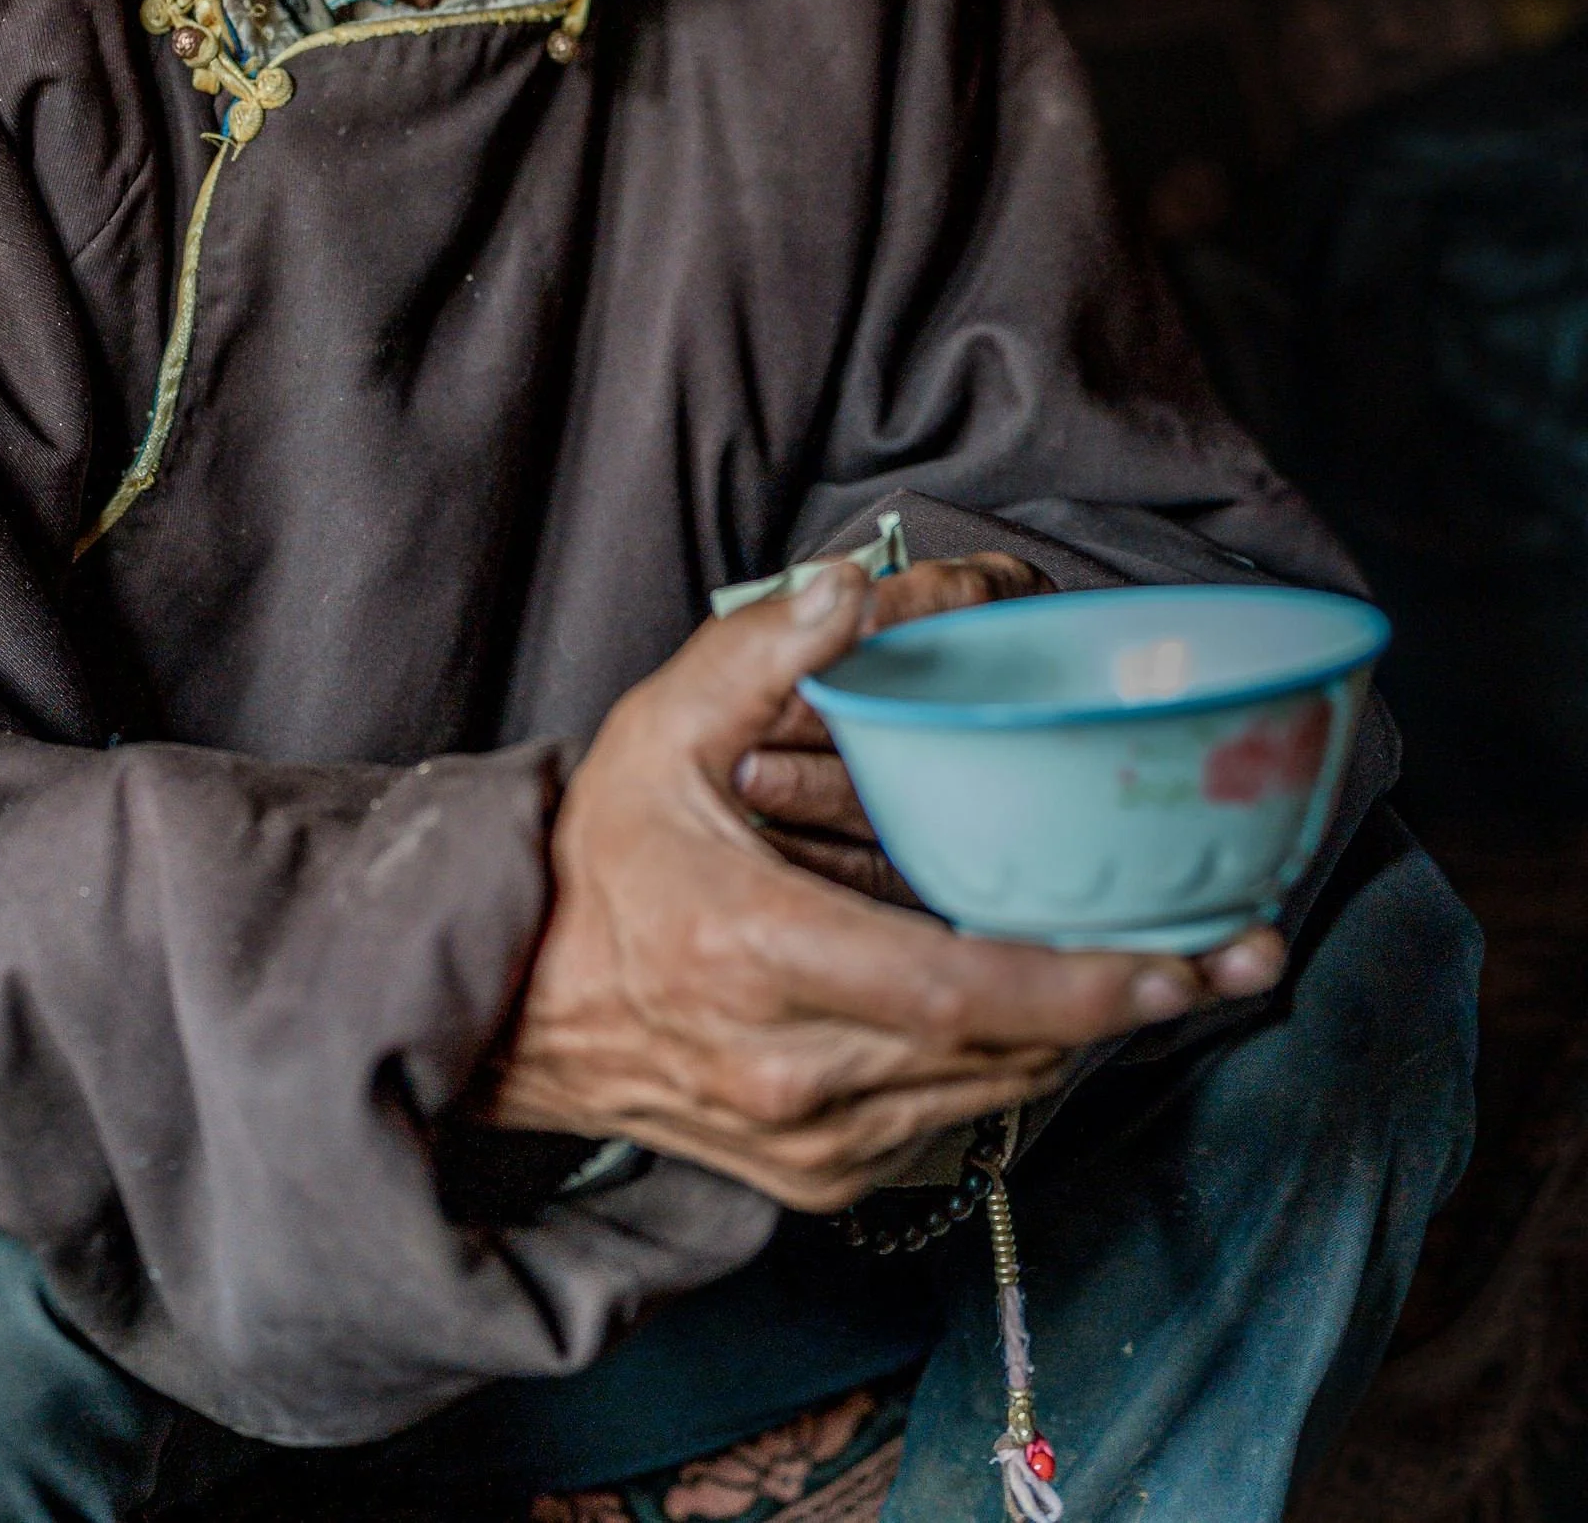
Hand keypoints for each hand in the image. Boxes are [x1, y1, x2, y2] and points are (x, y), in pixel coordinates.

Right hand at [486, 564, 1284, 1209]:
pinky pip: (951, 1128)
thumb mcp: (658, 732)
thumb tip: (861, 585)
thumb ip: (762, 650)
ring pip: (992, 1096)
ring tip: (1179, 971)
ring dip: (1083, 1037)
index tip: (1189, 963)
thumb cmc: (597, 862)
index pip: (956, 991)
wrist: (515, 1009)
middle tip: (1245, 951)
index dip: (1084, 986)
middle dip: (1133, 1004)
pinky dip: (1011, 1067)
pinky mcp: (819, 1175)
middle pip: (1004, 1053)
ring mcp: (808, 1140)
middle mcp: (791, 1069)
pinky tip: (1052, 1008)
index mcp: (757, 957)